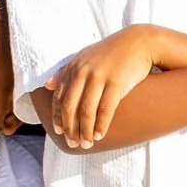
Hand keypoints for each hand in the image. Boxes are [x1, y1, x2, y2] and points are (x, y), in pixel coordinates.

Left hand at [48, 26, 158, 149]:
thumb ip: (65, 71)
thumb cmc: (111, 52)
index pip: (60, 97)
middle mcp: (83, 72)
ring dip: (85, 131)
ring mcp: (99, 77)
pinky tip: (99, 135)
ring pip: (87, 111)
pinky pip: (105, 109)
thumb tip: (47, 85)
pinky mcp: (116, 82)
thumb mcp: (85, 57)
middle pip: (71, 106)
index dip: (58, 117)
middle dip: (70, 128)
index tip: (59, 132)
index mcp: (74, 67)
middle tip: (73, 143)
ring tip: (87, 144)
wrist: (139, 42)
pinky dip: (101, 125)